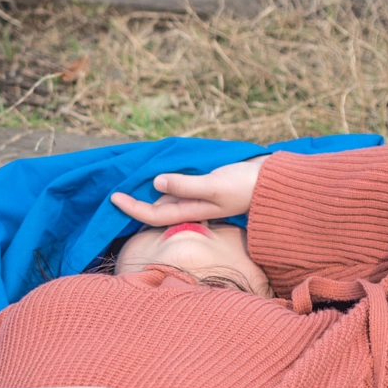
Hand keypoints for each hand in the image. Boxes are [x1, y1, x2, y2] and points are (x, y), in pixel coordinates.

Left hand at [110, 155, 266, 226]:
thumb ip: (186, 186)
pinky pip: (178, 186)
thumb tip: (156, 183)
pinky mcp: (206, 187)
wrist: (275, 182)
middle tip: (115, 185)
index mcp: (191, 212)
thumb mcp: (214, 185)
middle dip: (136, 200)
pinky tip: (157, 171)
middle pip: (156, 208)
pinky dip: (166, 180)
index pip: (153, 216)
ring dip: (150, 190)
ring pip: (167, 197)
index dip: (131, 208)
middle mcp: (191, 208)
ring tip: (130, 176)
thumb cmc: (246, 185)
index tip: (113, 197)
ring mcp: (199, 198)